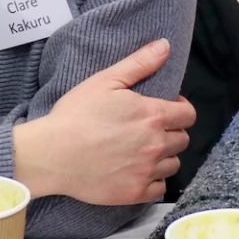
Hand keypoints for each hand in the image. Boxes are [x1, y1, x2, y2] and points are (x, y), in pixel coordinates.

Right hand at [13, 39, 195, 205]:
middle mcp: (155, 144)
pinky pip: (160, 188)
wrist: (50, 154)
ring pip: (173, 164)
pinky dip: (154, 181)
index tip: (166, 109)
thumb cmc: (75, 114)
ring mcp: (146, 171)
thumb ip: (139, 63)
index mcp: (152, 115)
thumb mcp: (105, 80)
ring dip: (164, 157)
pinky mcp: (134, 193)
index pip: (188, 115)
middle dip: (171, 132)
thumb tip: (166, 46)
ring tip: (144, 151)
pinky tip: (139, 172)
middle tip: (150, 130)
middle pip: (182, 140)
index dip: (180, 110)